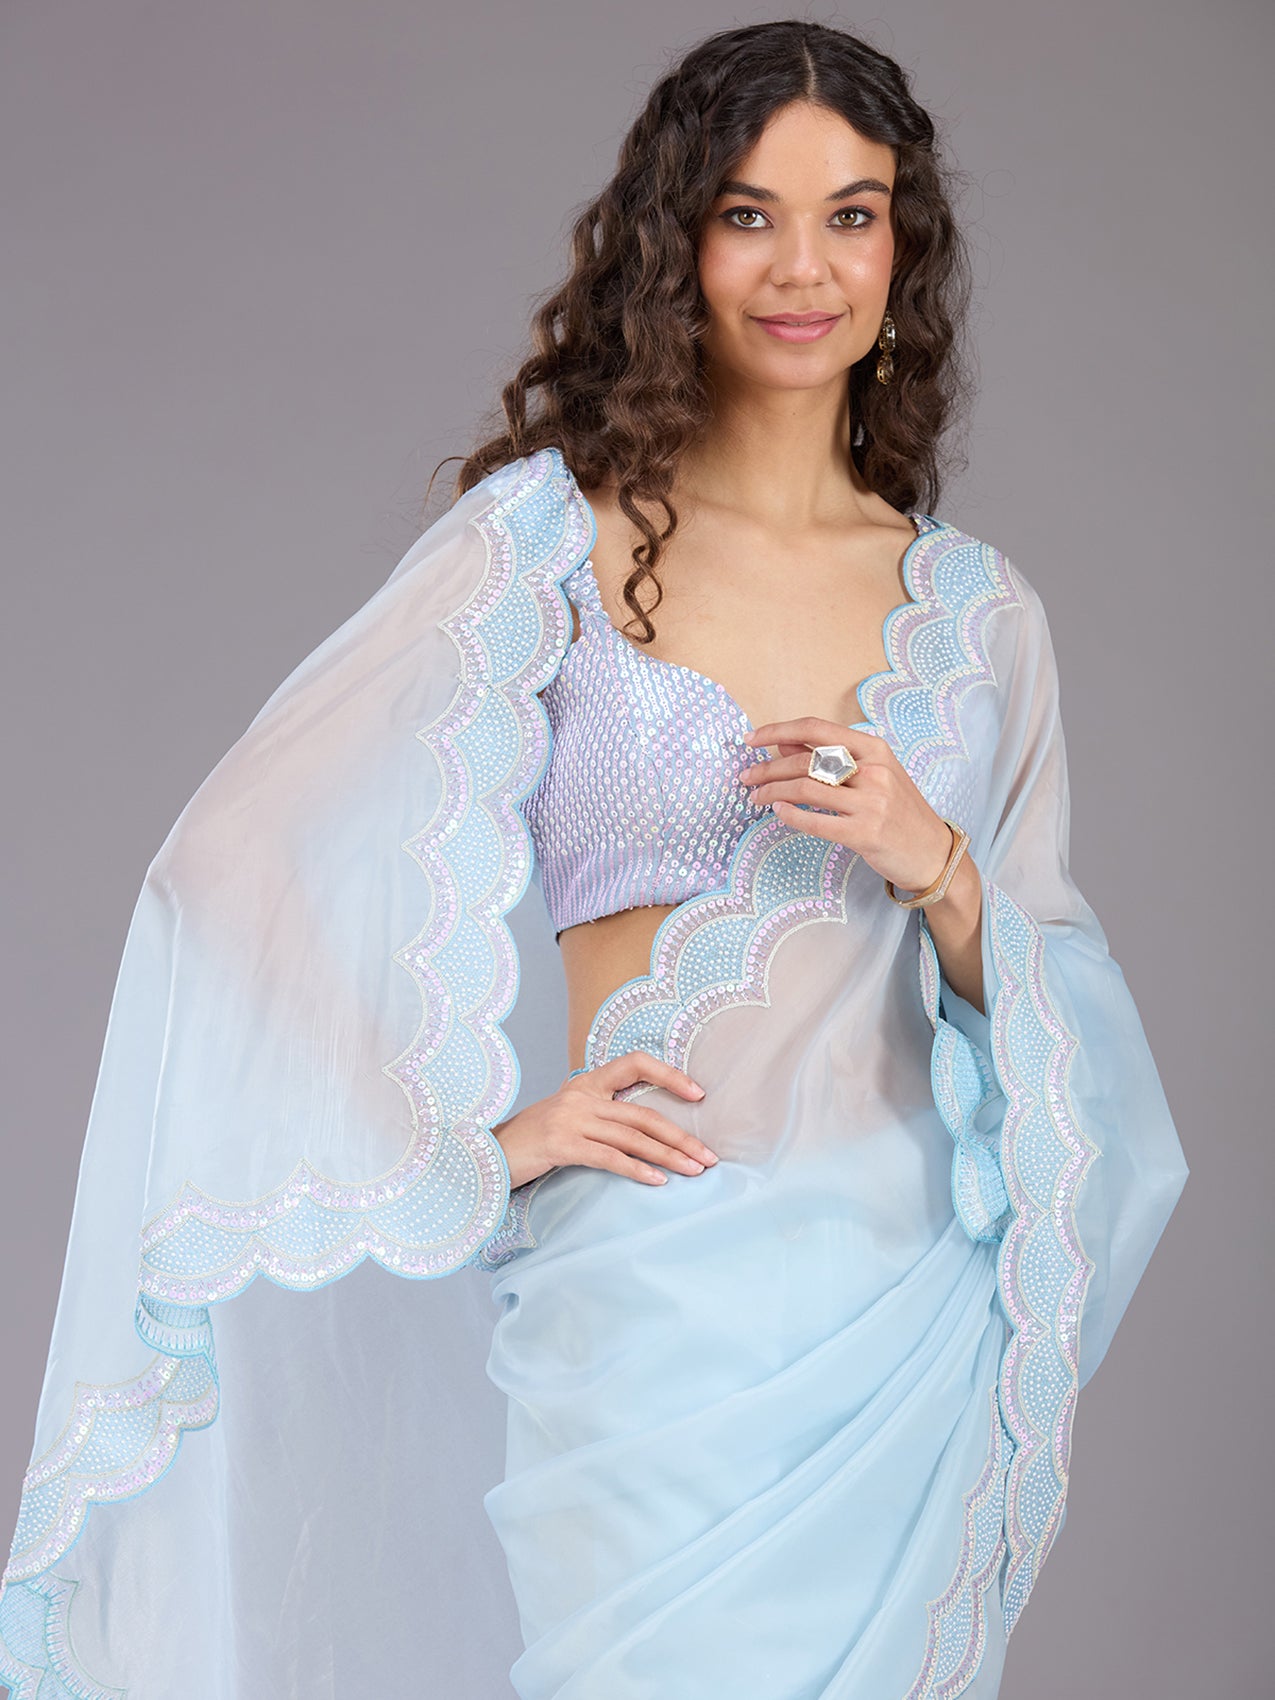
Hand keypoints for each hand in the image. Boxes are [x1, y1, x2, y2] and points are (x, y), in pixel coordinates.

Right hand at [491, 1051, 718, 1189]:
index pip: (634, 1063)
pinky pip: (609, 1158)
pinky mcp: (561, 1145)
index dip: (669, 1074)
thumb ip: (602, 1116)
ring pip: (632, 1137)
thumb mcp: (568, 1117)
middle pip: (643, 1113)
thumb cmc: (533, 1141)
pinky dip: (637, 1170)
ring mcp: (570, 1119)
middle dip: (681, 1136)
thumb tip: (649, 1133)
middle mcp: (581, 1096)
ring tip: (695, 1170)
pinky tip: (658, 1181)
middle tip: (710, 1156)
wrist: (487, 1154)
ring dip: (669, 1156)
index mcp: (585, 1084)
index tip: (698, 1093)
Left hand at [741, 716, 953, 893]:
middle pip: (805, 760)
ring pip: (805, 788)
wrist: (932, 852)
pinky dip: (790, 814)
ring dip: (771, 791)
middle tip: (746, 777)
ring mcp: (872, 802)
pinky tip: (777, 811)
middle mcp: (874, 771)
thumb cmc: (898, 811)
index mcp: (874, 749)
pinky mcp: (866, 833)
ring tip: (755, 796)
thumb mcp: (871, 774)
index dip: (778, 730)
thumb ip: (828, 757)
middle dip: (767, 767)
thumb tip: (783, 743)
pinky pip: (816, 821)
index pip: (817, 728)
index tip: (751, 739)